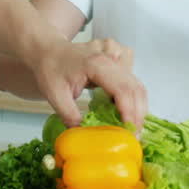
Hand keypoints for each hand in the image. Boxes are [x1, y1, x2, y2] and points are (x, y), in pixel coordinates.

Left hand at [27, 38, 146, 130]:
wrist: (49, 51)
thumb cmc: (50, 68)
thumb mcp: (55, 95)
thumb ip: (70, 116)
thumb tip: (85, 136)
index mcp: (96, 65)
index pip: (122, 89)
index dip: (129, 112)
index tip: (129, 133)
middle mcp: (110, 61)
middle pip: (135, 89)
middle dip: (138, 115)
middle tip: (133, 138)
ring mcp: (115, 63)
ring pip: (138, 87)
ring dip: (139, 110)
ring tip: (131, 131)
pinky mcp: (116, 69)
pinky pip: (132, 86)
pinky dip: (134, 103)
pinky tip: (126, 118)